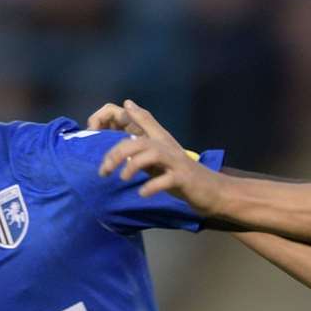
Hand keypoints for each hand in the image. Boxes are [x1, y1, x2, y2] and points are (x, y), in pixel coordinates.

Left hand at [95, 100, 222, 211]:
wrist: (211, 190)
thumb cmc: (181, 174)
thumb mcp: (160, 157)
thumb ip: (143, 144)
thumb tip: (128, 122)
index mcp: (162, 141)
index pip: (144, 120)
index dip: (125, 117)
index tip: (99, 125)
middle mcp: (168, 147)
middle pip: (139, 142)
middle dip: (117, 153)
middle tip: (104, 171)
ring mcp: (176, 163)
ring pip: (152, 154)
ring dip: (133, 166)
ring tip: (122, 178)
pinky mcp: (183, 179)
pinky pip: (165, 180)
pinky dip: (151, 186)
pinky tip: (142, 193)